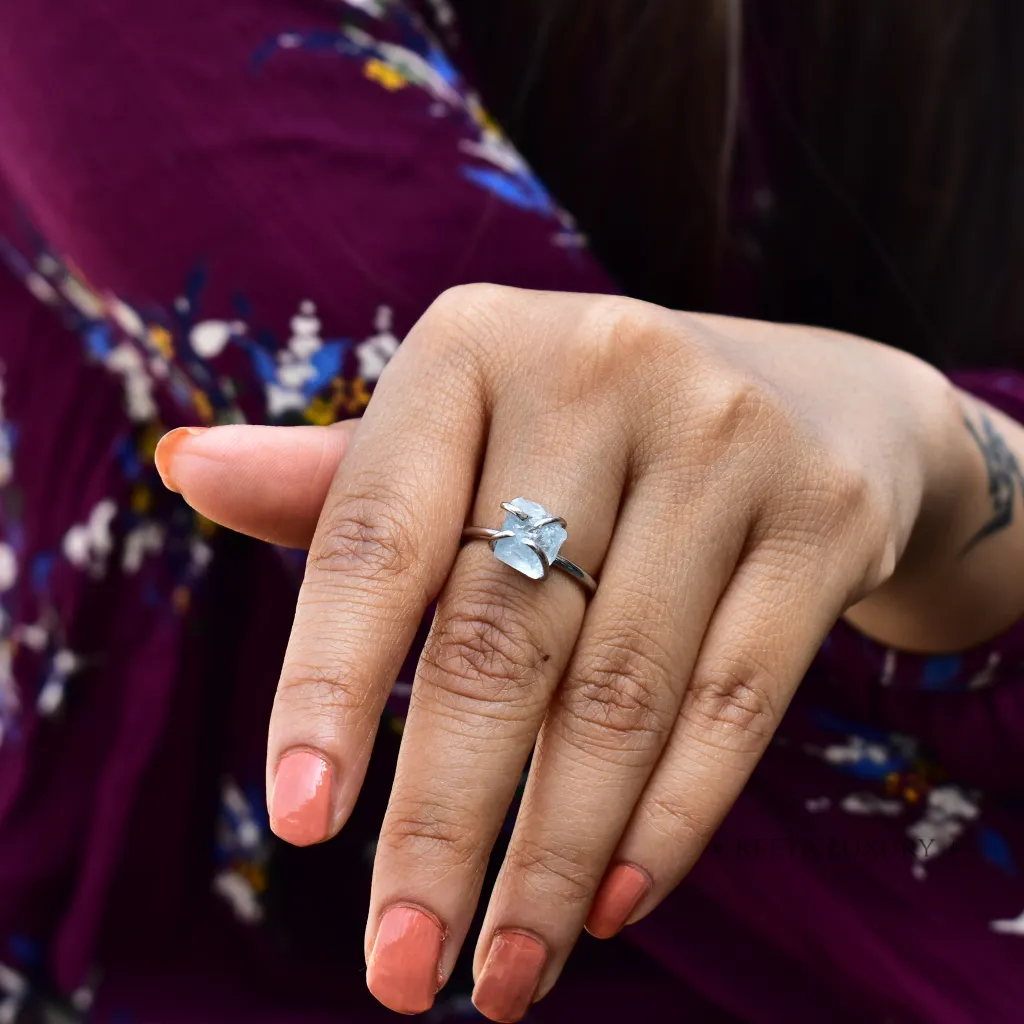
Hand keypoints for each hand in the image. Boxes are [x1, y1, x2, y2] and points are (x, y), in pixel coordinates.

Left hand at [158, 285, 975, 1020]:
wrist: (806, 397)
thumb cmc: (590, 432)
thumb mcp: (467, 430)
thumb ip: (339, 478)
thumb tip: (183, 468)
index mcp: (476, 344)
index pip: (374, 538)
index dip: (328, 687)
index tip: (300, 826)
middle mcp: (601, 367)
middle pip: (499, 638)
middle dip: (443, 824)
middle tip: (399, 968)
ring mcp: (726, 437)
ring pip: (619, 692)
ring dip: (551, 858)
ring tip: (502, 975)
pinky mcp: (823, 513)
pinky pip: (734, 698)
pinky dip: (669, 819)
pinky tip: (609, 903)